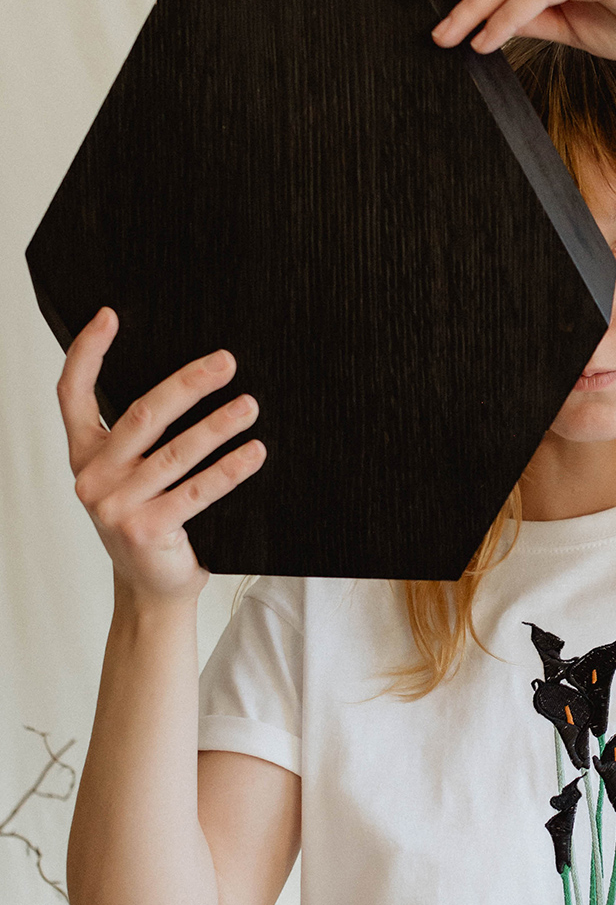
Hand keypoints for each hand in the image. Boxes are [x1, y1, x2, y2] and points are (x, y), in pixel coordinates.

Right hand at [59, 307, 265, 604]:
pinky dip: (229, 469)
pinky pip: (197, 490)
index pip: (72, 392)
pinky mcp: (147, 529)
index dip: (88, 350)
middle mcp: (93, 477)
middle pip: (142, 415)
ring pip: (176, 452)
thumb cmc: (150, 523)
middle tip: (225, 362)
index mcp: (84, 455)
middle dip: (188, 384)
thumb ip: (141, 439)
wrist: (152, 588)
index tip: (111, 315)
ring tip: (249, 405)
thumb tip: (190, 383)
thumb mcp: (132, 477)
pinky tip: (253, 453)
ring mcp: (116, 505)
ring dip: (218, 425)